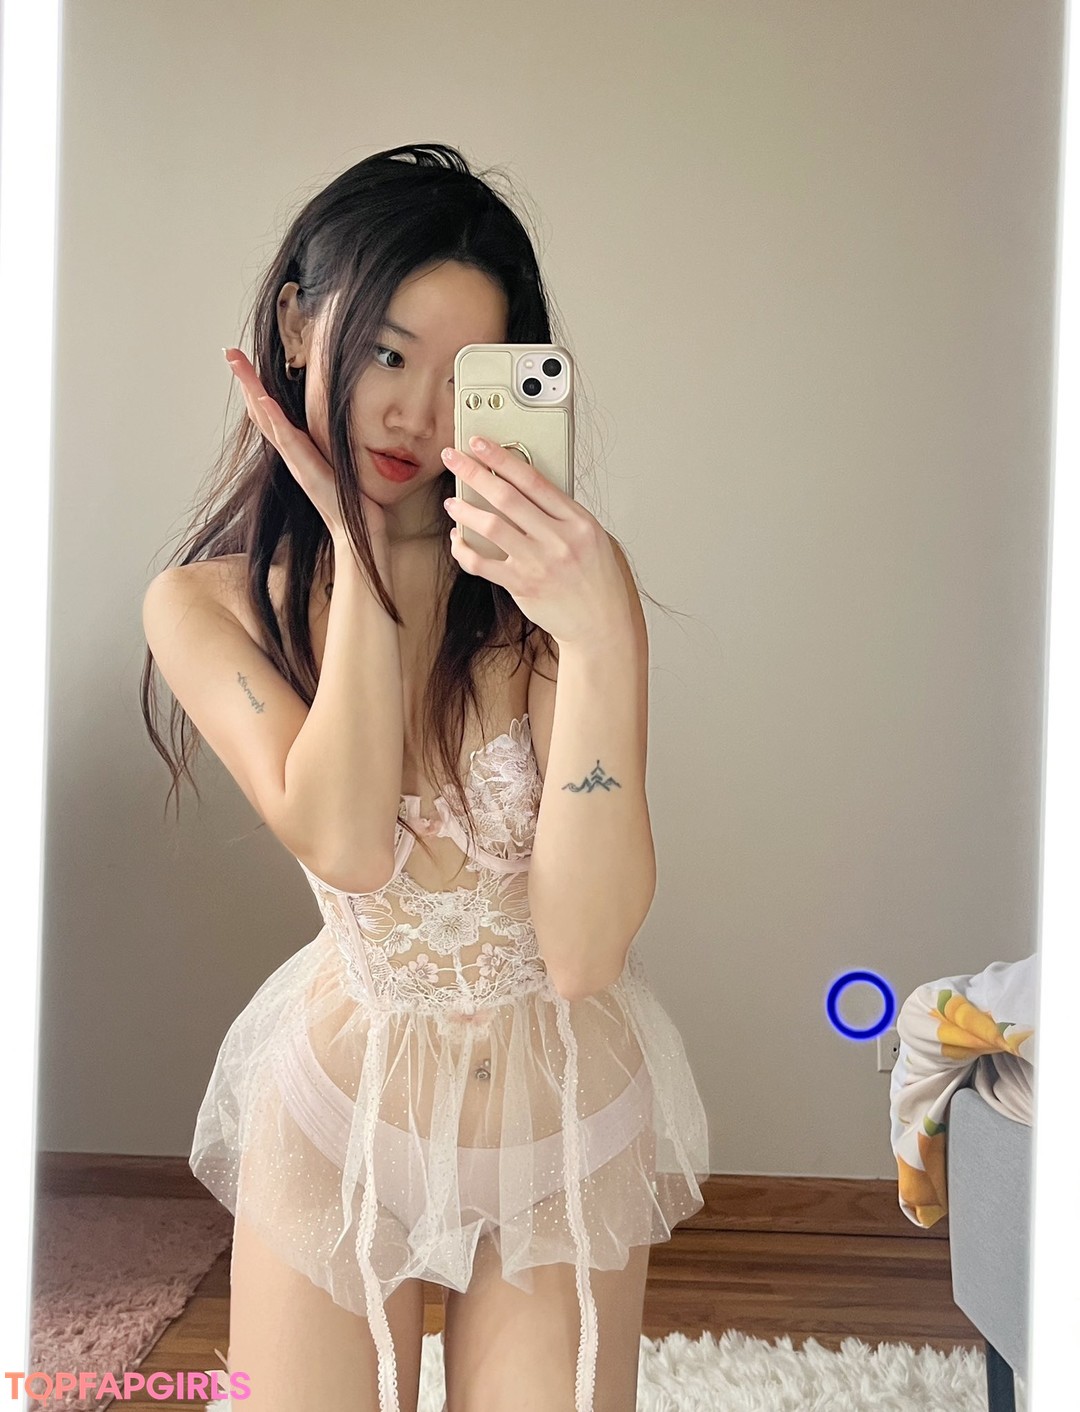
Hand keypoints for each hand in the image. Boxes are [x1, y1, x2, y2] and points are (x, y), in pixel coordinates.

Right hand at [223, 348, 387, 543]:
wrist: (356, 538)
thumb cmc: (353, 506)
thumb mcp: (343, 466)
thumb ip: (335, 449)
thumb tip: (342, 432)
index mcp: (301, 452)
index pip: (273, 414)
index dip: (258, 388)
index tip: (245, 363)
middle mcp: (294, 455)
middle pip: (262, 411)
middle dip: (246, 381)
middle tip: (229, 353)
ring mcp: (298, 463)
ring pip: (269, 420)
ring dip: (252, 390)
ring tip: (238, 365)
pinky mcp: (308, 472)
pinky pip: (287, 440)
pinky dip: (274, 419)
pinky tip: (263, 399)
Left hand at [441, 437, 628, 646]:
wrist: (601, 624)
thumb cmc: (595, 579)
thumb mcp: (591, 536)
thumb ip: (560, 513)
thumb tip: (520, 487)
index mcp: (578, 521)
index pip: (533, 479)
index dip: (501, 458)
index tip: (479, 444)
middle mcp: (559, 539)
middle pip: (506, 497)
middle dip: (473, 472)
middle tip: (452, 459)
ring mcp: (539, 563)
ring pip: (491, 526)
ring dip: (465, 510)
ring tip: (452, 501)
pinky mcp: (522, 585)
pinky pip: (482, 563)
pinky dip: (464, 550)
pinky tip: (459, 540)